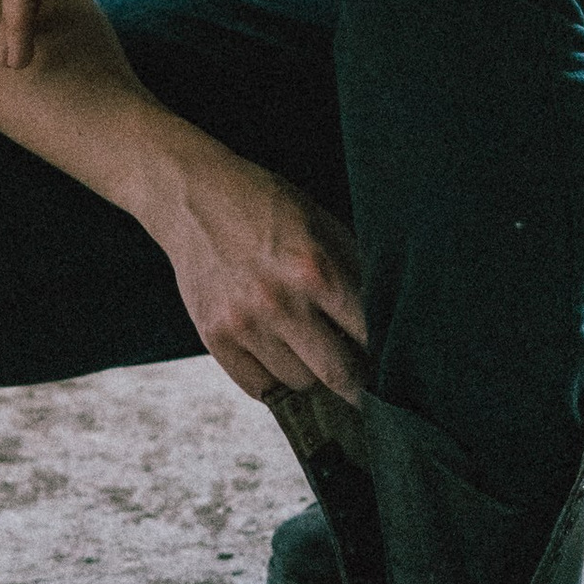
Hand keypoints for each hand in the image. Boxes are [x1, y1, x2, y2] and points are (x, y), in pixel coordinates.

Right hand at [156, 146, 369, 403]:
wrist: (190, 196)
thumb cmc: (260, 203)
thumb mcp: (318, 220)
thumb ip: (354, 266)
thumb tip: (390, 315)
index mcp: (314, 269)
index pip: (368, 335)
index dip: (387, 353)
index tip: (394, 363)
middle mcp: (279, 302)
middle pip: (339, 375)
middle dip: (359, 382)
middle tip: (364, 378)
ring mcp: (243, 324)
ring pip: (300, 383)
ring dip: (313, 373)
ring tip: (310, 348)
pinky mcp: (213, 338)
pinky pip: (259, 388)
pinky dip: (275, 379)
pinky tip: (279, 353)